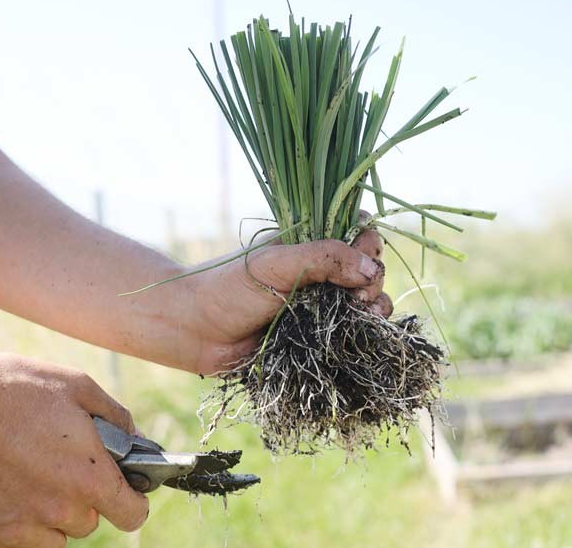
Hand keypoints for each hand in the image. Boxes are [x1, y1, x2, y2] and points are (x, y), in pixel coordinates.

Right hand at [0, 353, 147, 547]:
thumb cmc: (7, 389)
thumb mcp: (74, 386)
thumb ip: (115, 418)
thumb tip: (134, 439)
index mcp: (89, 478)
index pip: (132, 515)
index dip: (132, 501)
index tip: (124, 491)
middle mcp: (59, 513)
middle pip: (88, 522)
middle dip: (80, 498)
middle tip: (54, 464)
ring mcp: (18, 531)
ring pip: (53, 537)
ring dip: (47, 515)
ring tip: (22, 473)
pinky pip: (13, 542)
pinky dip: (10, 523)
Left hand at [177, 227, 393, 374]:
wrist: (195, 331)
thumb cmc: (229, 289)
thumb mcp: (278, 264)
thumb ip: (325, 259)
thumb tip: (371, 270)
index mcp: (310, 244)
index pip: (357, 234)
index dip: (369, 245)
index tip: (364, 261)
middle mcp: (319, 272)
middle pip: (368, 269)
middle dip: (374, 281)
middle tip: (359, 298)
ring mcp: (319, 305)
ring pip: (365, 303)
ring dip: (376, 308)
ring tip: (367, 316)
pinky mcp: (315, 336)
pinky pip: (349, 333)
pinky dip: (363, 333)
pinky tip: (363, 334)